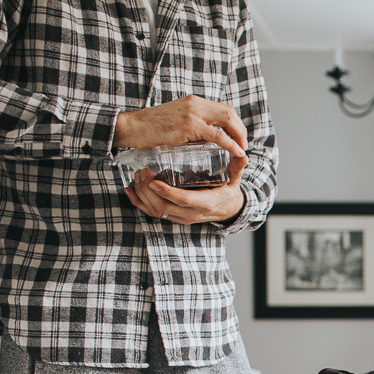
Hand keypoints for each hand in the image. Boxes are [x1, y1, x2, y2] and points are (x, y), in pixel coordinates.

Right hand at [114, 95, 247, 159]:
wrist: (132, 127)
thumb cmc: (150, 128)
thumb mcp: (175, 121)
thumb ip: (191, 126)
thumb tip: (206, 140)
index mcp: (193, 102)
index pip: (223, 109)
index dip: (235, 123)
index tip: (238, 137)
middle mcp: (196, 104)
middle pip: (230, 113)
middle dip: (241, 130)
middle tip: (243, 145)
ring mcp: (193, 114)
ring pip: (228, 120)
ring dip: (239, 136)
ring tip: (242, 149)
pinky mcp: (190, 126)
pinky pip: (218, 135)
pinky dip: (231, 144)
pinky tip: (237, 152)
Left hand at [126, 172, 245, 223]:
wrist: (228, 209)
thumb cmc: (228, 190)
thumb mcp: (235, 179)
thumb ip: (236, 167)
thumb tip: (243, 156)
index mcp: (206, 203)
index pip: (183, 200)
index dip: (167, 192)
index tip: (154, 181)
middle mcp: (192, 214)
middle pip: (164, 207)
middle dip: (148, 191)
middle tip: (142, 173)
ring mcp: (182, 217)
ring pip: (155, 211)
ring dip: (142, 195)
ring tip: (137, 176)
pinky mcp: (174, 217)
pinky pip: (152, 213)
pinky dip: (138, 202)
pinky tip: (130, 189)